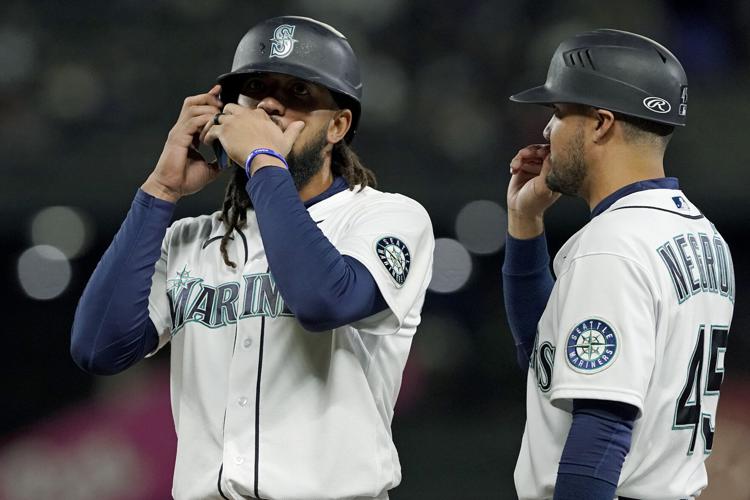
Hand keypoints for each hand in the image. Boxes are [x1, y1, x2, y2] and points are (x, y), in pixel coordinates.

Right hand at [142, 85, 223, 202]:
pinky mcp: (177, 138)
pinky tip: (212, 124)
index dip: (208, 100)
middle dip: (208, 98)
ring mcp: (178, 132)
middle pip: (192, 102)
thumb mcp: (208, 169)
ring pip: (192, 108)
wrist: (171, 189)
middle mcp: (181, 130)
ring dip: (208, 108)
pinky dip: (204, 120)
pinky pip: (192, 122)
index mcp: (187, 134)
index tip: (219, 94)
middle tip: (221, 102)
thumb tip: (229, 160)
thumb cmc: (185, 180)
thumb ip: (217, 161)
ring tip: (219, 112)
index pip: (196, 110)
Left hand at [203, 104, 304, 174]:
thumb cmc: (276, 152)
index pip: (248, 110)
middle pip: (230, 108)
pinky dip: (208, 135)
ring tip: (211, 135)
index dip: (243, 118)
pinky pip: (211, 129)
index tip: (241, 126)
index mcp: (259, 115)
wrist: (265, 160)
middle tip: (223, 128)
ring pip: (217, 117)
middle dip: (225, 116)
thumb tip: (302, 123)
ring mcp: (234, 122)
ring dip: (213, 125)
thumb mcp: (287, 139)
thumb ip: (293, 130)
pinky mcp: (224, 131)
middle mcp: (245, 114)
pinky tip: (208, 142)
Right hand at [507, 144, 560, 237]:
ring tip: (517, 165)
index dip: (548, 150)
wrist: (519, 209)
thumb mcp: (542, 187)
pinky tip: (514, 170)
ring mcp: (535, 167)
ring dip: (522, 156)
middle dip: (533, 151)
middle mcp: (547, 168)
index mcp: (556, 172)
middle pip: (542, 150)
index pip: (556, 155)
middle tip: (526, 154)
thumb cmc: (533, 202)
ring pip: (530, 152)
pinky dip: (515, 162)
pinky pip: (520, 157)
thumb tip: (552, 154)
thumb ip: (548, 171)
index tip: (540, 153)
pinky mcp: (524, 167)